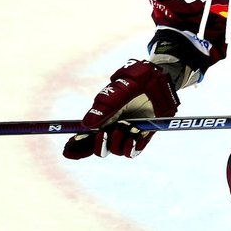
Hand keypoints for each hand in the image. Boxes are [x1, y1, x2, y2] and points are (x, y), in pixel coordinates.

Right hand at [62, 59, 178, 159]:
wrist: (163, 78)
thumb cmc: (139, 80)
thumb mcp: (122, 89)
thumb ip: (106, 105)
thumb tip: (86, 124)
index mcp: (103, 116)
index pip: (86, 136)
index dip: (76, 146)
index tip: (67, 151)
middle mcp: (113, 126)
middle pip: (97, 147)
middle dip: (96, 146)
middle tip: (102, 134)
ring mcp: (127, 132)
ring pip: (114, 150)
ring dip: (116, 142)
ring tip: (124, 127)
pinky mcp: (142, 137)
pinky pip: (131, 152)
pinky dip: (130, 148)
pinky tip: (133, 137)